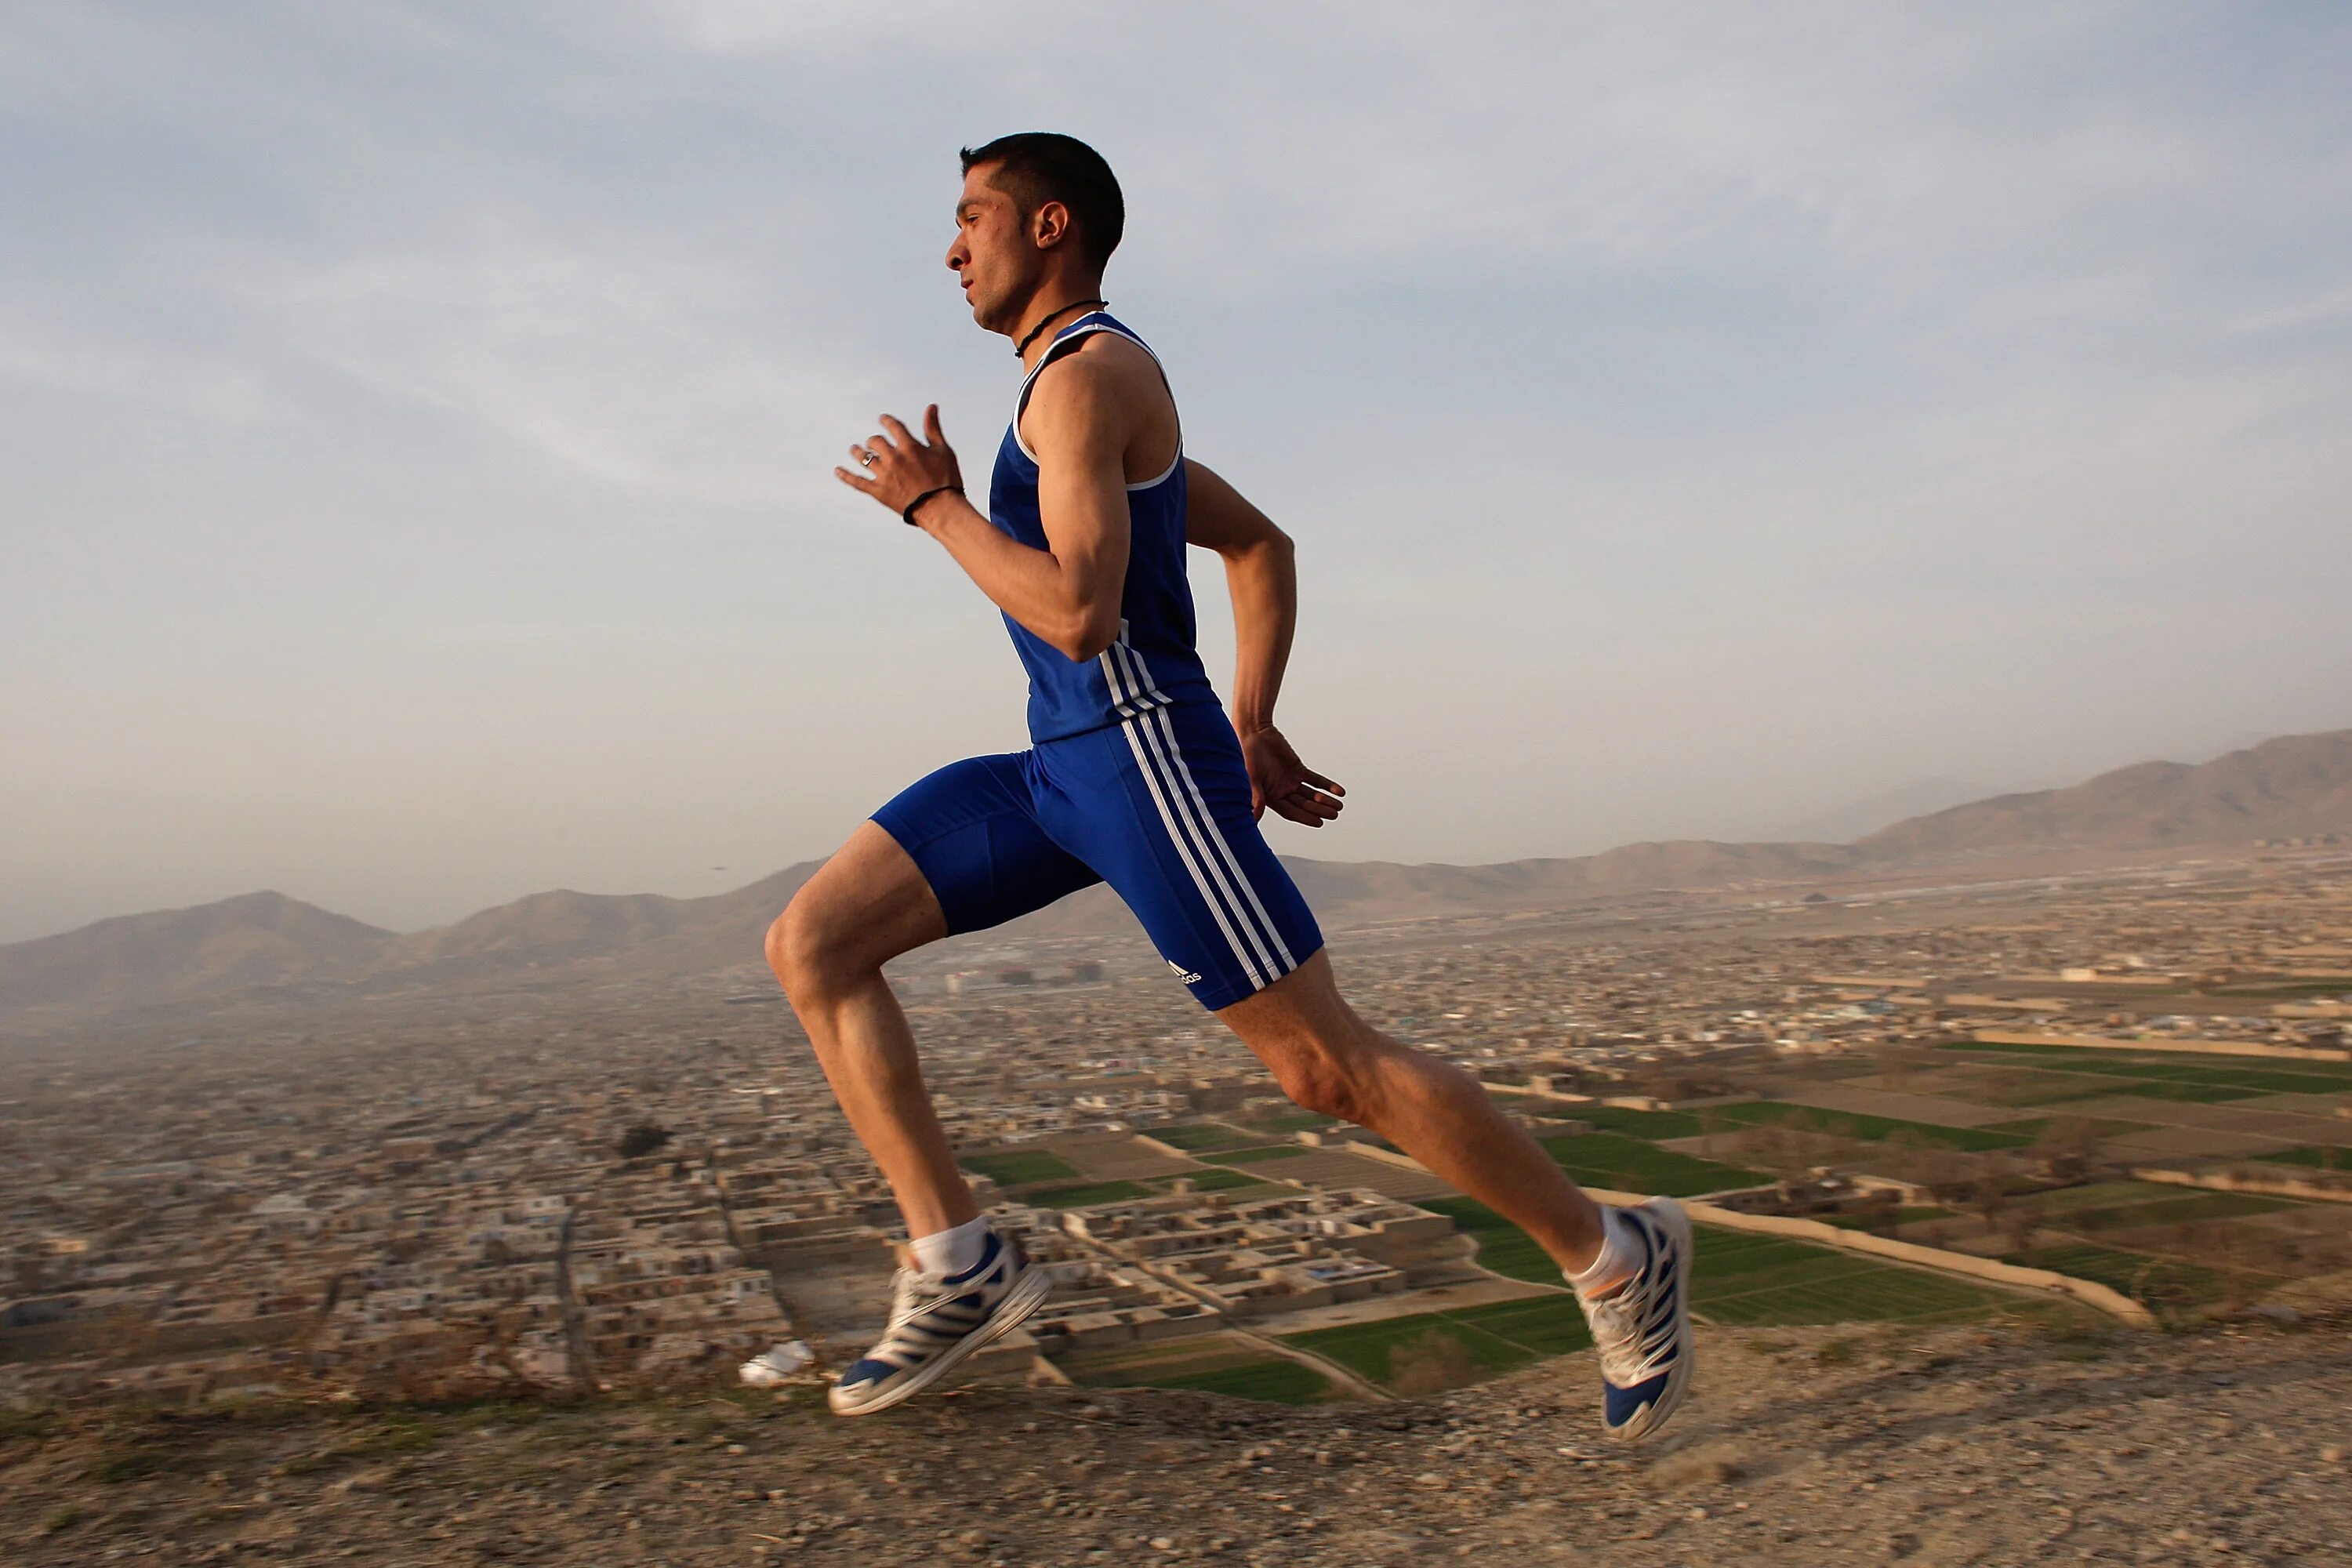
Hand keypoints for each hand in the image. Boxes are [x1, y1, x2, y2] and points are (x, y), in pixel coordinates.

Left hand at [834, 405, 962, 521]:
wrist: (940, 508)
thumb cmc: (946, 479)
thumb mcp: (942, 451)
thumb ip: (932, 428)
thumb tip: (931, 406)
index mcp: (909, 446)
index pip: (892, 426)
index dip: (886, 421)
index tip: (883, 420)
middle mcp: (893, 458)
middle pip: (875, 441)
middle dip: (875, 441)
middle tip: (874, 443)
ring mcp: (884, 475)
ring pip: (863, 458)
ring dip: (858, 452)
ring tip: (854, 449)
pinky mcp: (878, 491)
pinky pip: (857, 482)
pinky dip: (846, 476)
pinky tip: (837, 471)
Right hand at [1237, 723, 1345, 826]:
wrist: (1256, 733)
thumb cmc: (1248, 756)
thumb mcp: (1252, 778)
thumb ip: (1256, 797)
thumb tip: (1254, 817)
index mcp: (1270, 798)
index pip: (1291, 811)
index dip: (1305, 817)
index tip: (1319, 823)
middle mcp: (1282, 792)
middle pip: (1304, 804)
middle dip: (1319, 809)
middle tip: (1334, 814)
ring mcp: (1291, 781)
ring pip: (1311, 794)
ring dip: (1325, 800)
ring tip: (1338, 806)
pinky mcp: (1298, 769)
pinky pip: (1315, 780)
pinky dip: (1327, 786)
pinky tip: (1339, 791)